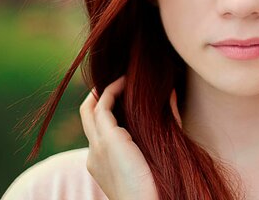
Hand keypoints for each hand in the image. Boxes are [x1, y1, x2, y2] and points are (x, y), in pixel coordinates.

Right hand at [80, 76, 180, 199]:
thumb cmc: (157, 183)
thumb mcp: (157, 146)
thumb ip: (165, 120)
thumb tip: (170, 91)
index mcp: (102, 160)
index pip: (97, 127)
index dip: (107, 107)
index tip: (123, 91)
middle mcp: (94, 153)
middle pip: (87, 114)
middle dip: (99, 94)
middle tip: (118, 78)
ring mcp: (97, 147)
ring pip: (91, 108)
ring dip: (106, 89)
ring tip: (123, 76)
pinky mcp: (107, 140)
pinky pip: (103, 107)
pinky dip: (112, 90)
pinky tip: (125, 81)